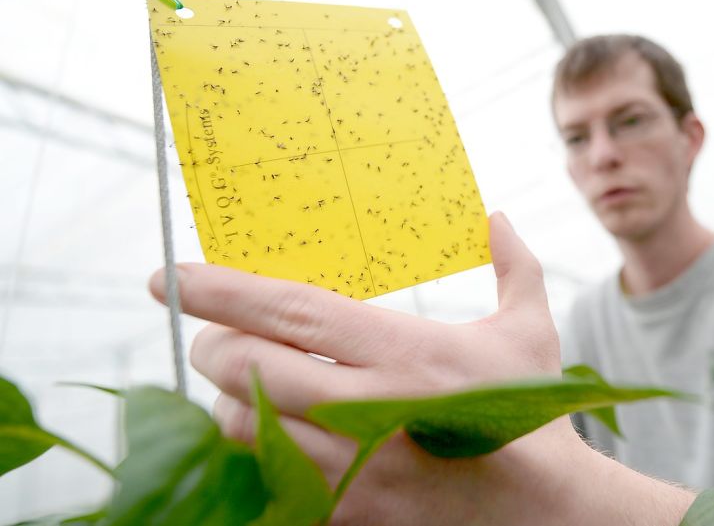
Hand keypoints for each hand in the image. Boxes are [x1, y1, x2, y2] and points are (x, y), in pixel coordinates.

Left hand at [149, 212, 692, 524]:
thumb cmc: (531, 414)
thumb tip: (499, 216)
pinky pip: (268, 476)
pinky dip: (258, 450)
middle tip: (217, 336)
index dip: (223, 290)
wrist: (541, 508)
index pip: (291, 311)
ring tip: (252, 386)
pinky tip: (278, 435)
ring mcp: (352, 465)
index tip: (171, 275)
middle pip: (245, 368)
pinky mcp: (346, 510)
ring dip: (232, 401)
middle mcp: (369, 406)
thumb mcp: (529, 333)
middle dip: (214, 345)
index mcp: (404, 351)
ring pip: (244, 426)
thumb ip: (514, 267)